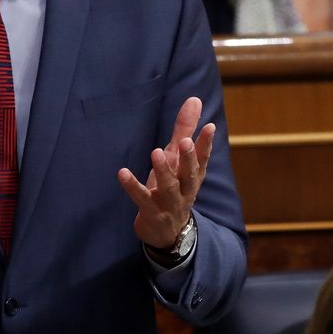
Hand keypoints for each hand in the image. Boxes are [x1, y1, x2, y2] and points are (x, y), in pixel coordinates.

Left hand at [118, 96, 214, 248]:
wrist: (167, 234)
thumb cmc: (173, 188)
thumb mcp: (178, 159)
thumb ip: (185, 129)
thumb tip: (195, 99)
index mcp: (193, 176)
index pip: (202, 158)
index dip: (206, 143)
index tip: (210, 126)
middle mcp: (185, 190)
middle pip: (189, 174)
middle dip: (188, 158)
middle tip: (184, 141)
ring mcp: (169, 204)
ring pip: (169, 187)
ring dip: (163, 171)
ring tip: (157, 152)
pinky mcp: (151, 213)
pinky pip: (141, 199)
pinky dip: (132, 186)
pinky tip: (122, 173)